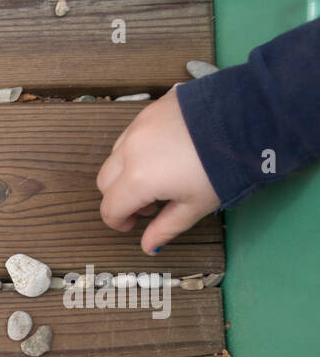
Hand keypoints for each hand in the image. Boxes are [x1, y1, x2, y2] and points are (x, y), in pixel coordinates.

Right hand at [96, 87, 220, 254]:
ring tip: (157, 175)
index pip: (110, 208)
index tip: (134, 225)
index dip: (119, 223)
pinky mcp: (151, 108)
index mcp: (137, 179)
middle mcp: (129, 151)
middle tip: (148, 204)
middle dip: (120, 197)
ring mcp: (138, 126)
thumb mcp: (196, 205)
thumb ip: (166, 228)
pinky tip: (166, 152)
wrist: (250, 117)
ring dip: (126, 172)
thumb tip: (148, 248)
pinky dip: (138, 149)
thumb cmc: (224, 168)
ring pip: (116, 156)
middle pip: (105, 181)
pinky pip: (132, 134)